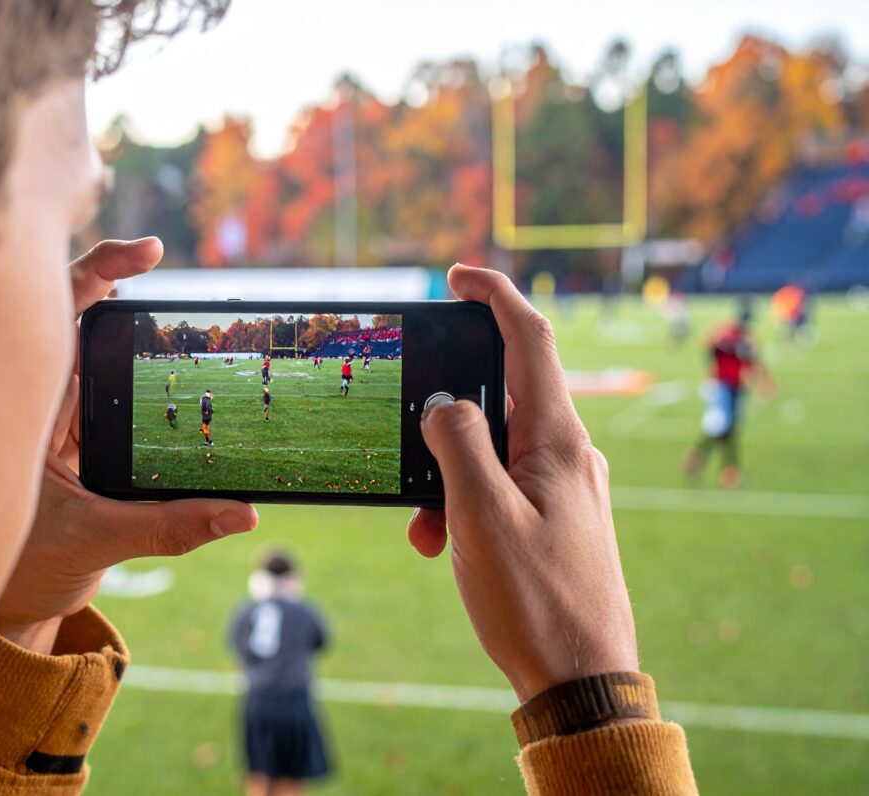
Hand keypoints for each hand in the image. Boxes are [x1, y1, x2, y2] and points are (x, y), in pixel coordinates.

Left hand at [0, 239, 257, 652]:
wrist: (11, 606)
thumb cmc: (25, 570)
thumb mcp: (98, 541)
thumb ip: (171, 526)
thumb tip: (244, 513)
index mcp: (25, 407)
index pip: (53, 315)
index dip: (98, 269)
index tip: (149, 254)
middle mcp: (42, 400)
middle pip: (75, 313)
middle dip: (120, 280)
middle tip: (166, 265)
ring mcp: (65, 415)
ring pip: (101, 350)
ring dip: (143, 332)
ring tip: (197, 323)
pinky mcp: (87, 436)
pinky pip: (121, 389)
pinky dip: (152, 374)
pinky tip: (189, 370)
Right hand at [407, 265, 637, 702]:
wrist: (581, 680)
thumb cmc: (535, 600)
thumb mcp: (481, 517)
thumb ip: (458, 443)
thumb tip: (444, 402)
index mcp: (558, 439)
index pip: (530, 339)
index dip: (494, 295)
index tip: (456, 275)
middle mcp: (568, 452)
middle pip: (503, 394)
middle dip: (448, 413)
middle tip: (412, 438)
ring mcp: (564, 484)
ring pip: (494, 447)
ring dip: (449, 473)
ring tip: (426, 526)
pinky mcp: (555, 515)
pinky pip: (502, 485)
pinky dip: (465, 501)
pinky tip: (443, 543)